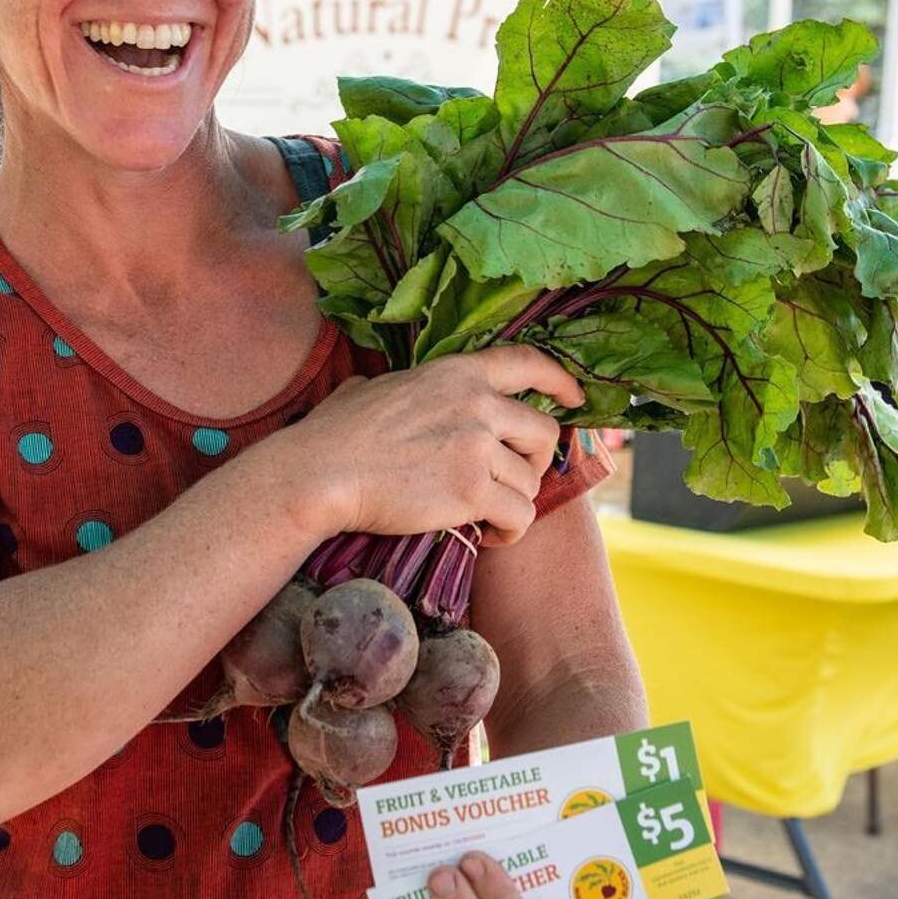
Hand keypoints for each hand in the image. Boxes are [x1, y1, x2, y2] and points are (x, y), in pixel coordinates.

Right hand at [284, 347, 584, 546]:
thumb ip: (399, 388)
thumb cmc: (334, 434)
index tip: (576, 399)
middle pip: (544, 432)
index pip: (528, 363)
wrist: (321, 473)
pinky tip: (489, 535)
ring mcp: (477, 446)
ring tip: (490, 518)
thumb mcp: (372, 388)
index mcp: (457, 373)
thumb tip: (371, 390)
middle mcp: (477, 404)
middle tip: (512, 482)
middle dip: (536, 463)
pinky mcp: (472, 490)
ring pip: (530, 481)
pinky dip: (510, 530)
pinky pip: (519, 514)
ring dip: (515, 503)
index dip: (561, 381)